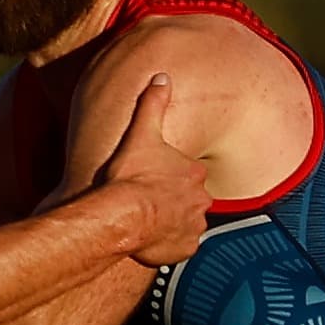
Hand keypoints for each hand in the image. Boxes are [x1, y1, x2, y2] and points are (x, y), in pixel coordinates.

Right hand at [94, 74, 206, 266]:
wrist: (123, 216)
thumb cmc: (130, 176)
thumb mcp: (141, 133)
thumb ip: (153, 103)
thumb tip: (162, 76)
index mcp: (194, 172)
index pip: (189, 172)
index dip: (171, 174)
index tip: (153, 177)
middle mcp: (201, 199)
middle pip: (191, 197)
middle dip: (174, 198)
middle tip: (150, 198)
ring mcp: (195, 226)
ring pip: (187, 222)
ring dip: (173, 221)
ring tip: (149, 219)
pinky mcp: (186, 249)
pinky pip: (181, 245)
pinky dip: (170, 243)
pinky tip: (152, 238)